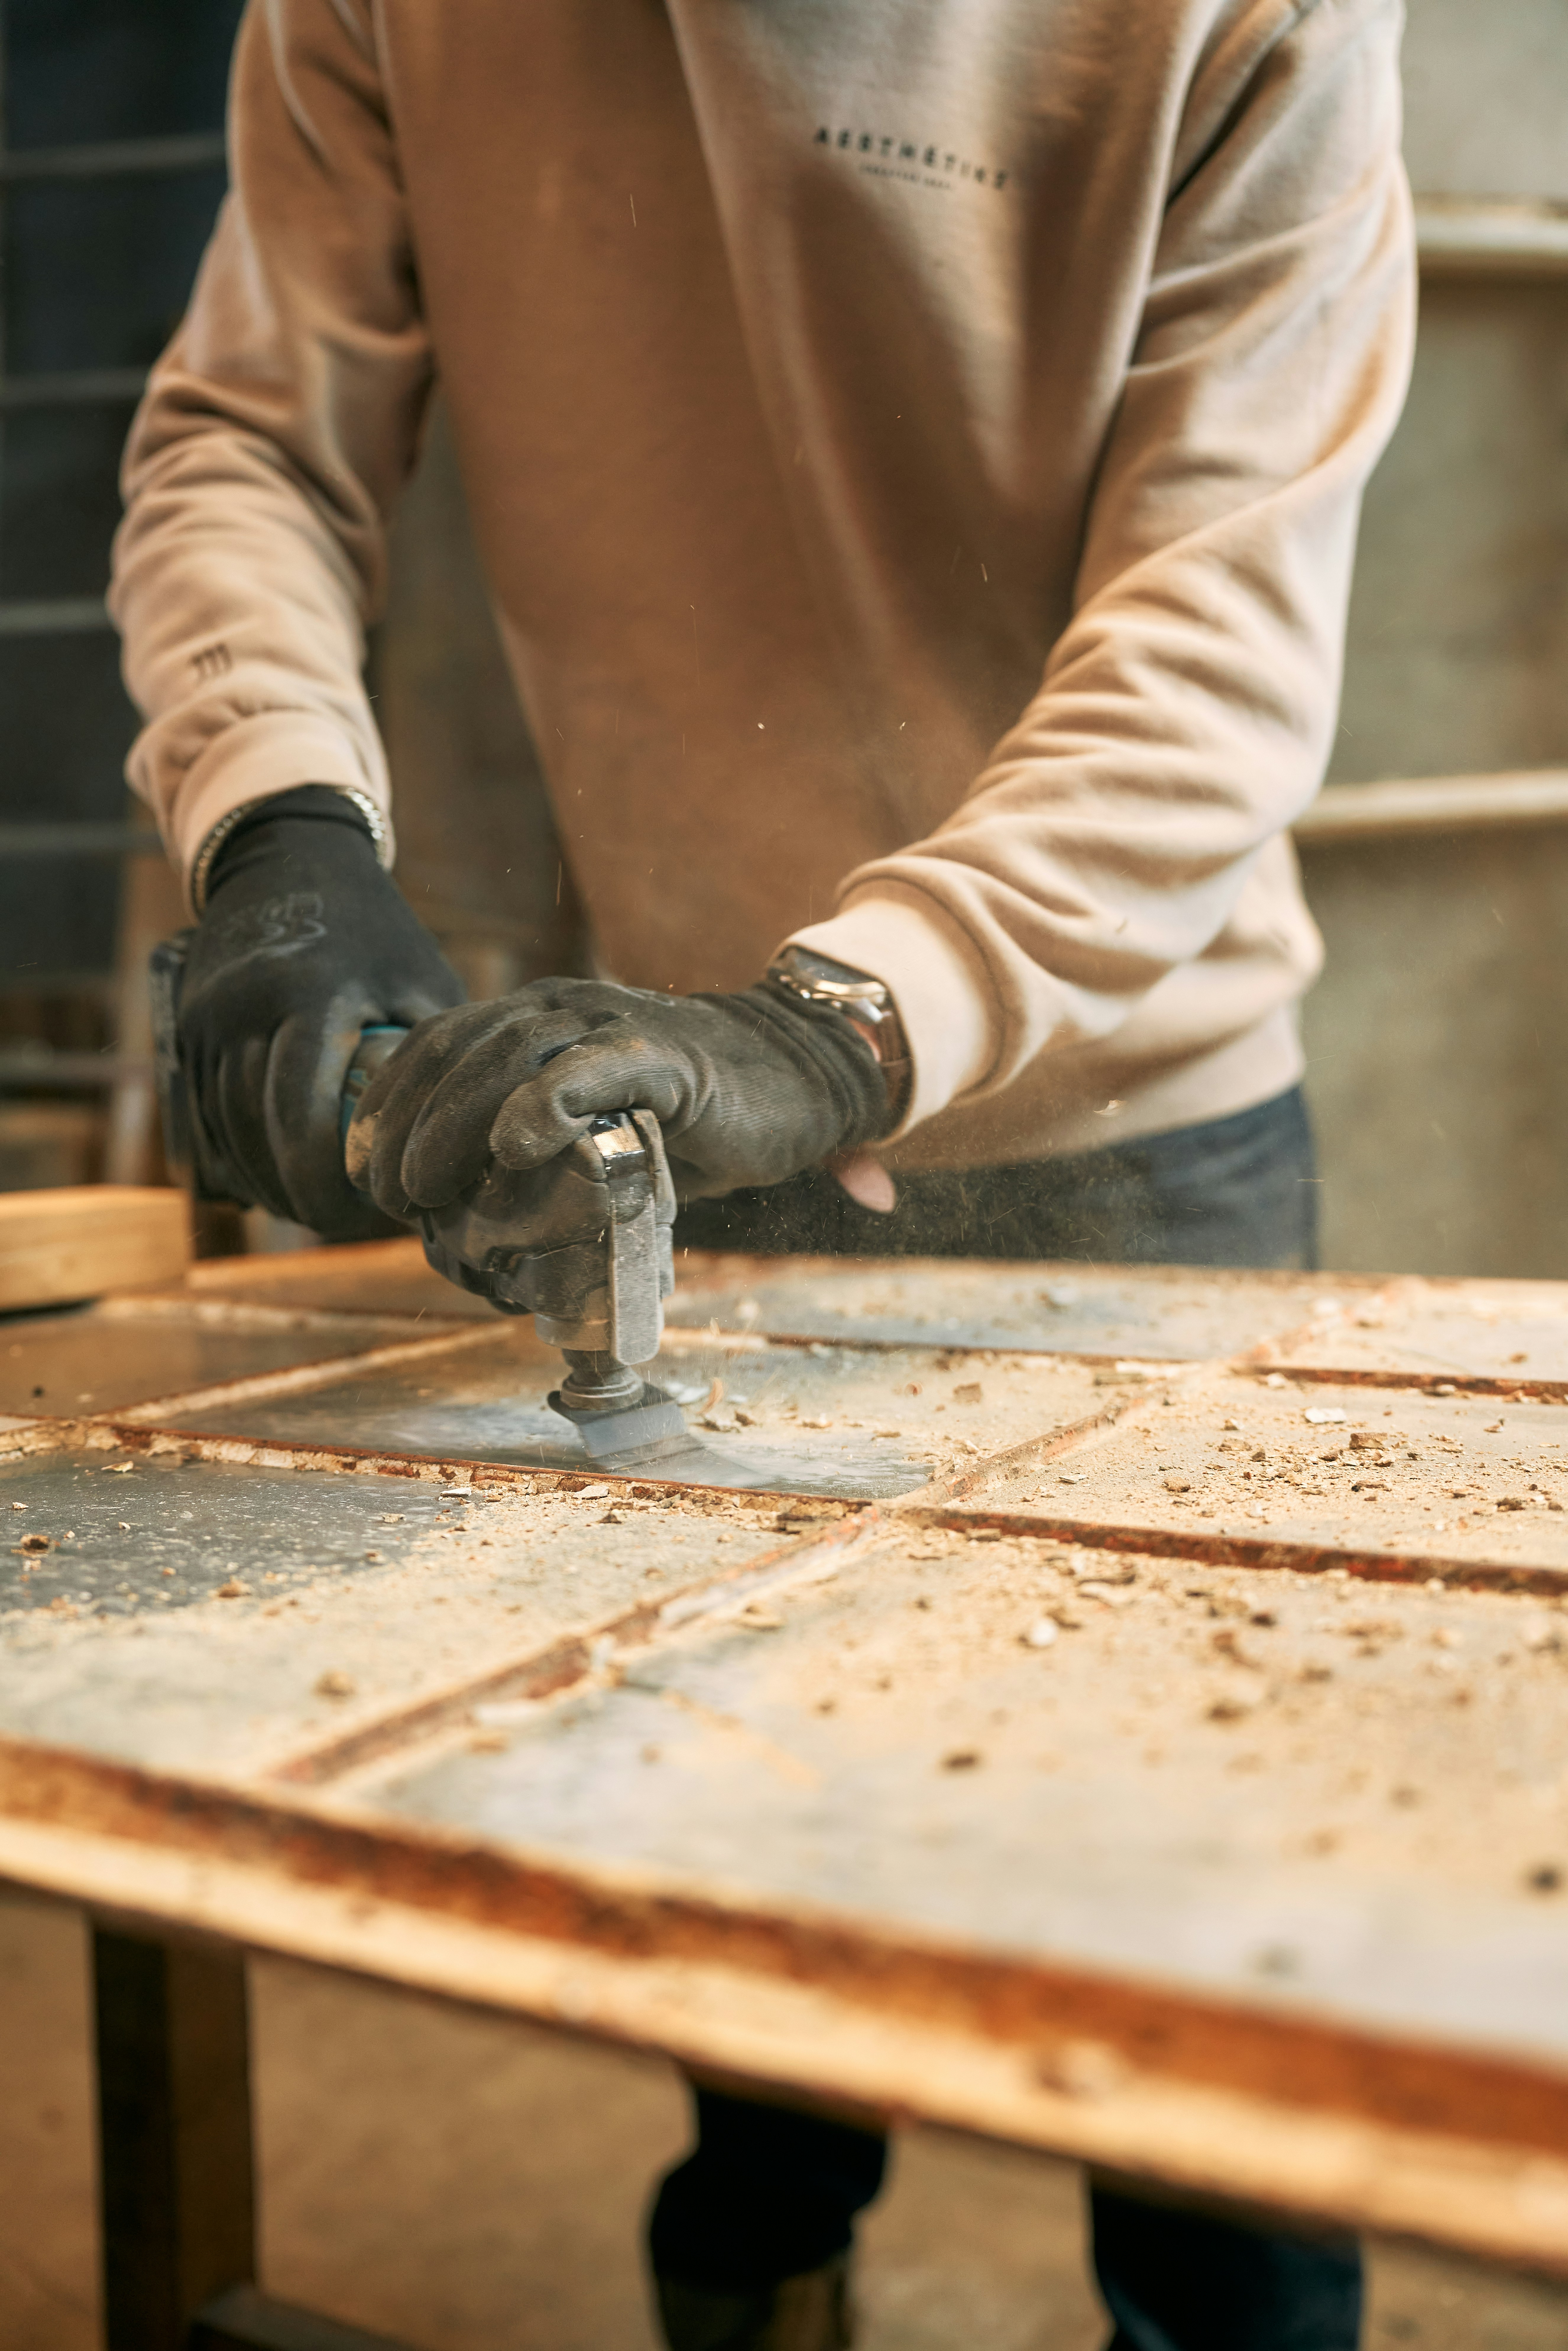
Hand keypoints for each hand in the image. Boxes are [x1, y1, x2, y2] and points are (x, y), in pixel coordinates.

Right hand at [178, 787, 462, 1234]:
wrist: (284, 857)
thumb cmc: (374, 929)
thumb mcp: (420, 977)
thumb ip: (441, 1054)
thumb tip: (475, 1139)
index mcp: (310, 993)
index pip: (301, 1112)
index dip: (325, 1181)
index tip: (359, 1214)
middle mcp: (245, 1006)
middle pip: (258, 1131)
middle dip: (296, 1191)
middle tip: (340, 1225)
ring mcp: (205, 1017)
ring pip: (225, 1128)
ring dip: (262, 1180)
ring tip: (309, 1211)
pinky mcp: (185, 1026)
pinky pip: (203, 1111)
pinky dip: (234, 1153)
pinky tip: (269, 1181)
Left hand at [346, 975, 890, 1216]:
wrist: (797, 1076)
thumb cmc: (687, 1115)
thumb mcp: (593, 1124)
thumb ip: (533, 1145)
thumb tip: (457, 1209)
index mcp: (537, 1016)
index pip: (436, 1044)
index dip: (388, 1104)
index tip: (363, 1169)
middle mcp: (563, 1007)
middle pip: (457, 1053)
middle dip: (407, 1127)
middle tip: (390, 1197)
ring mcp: (611, 1025)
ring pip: (507, 1058)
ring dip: (453, 1127)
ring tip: (427, 1190)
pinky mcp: (663, 1056)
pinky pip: (589, 1072)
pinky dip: (544, 1107)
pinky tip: (512, 1150)